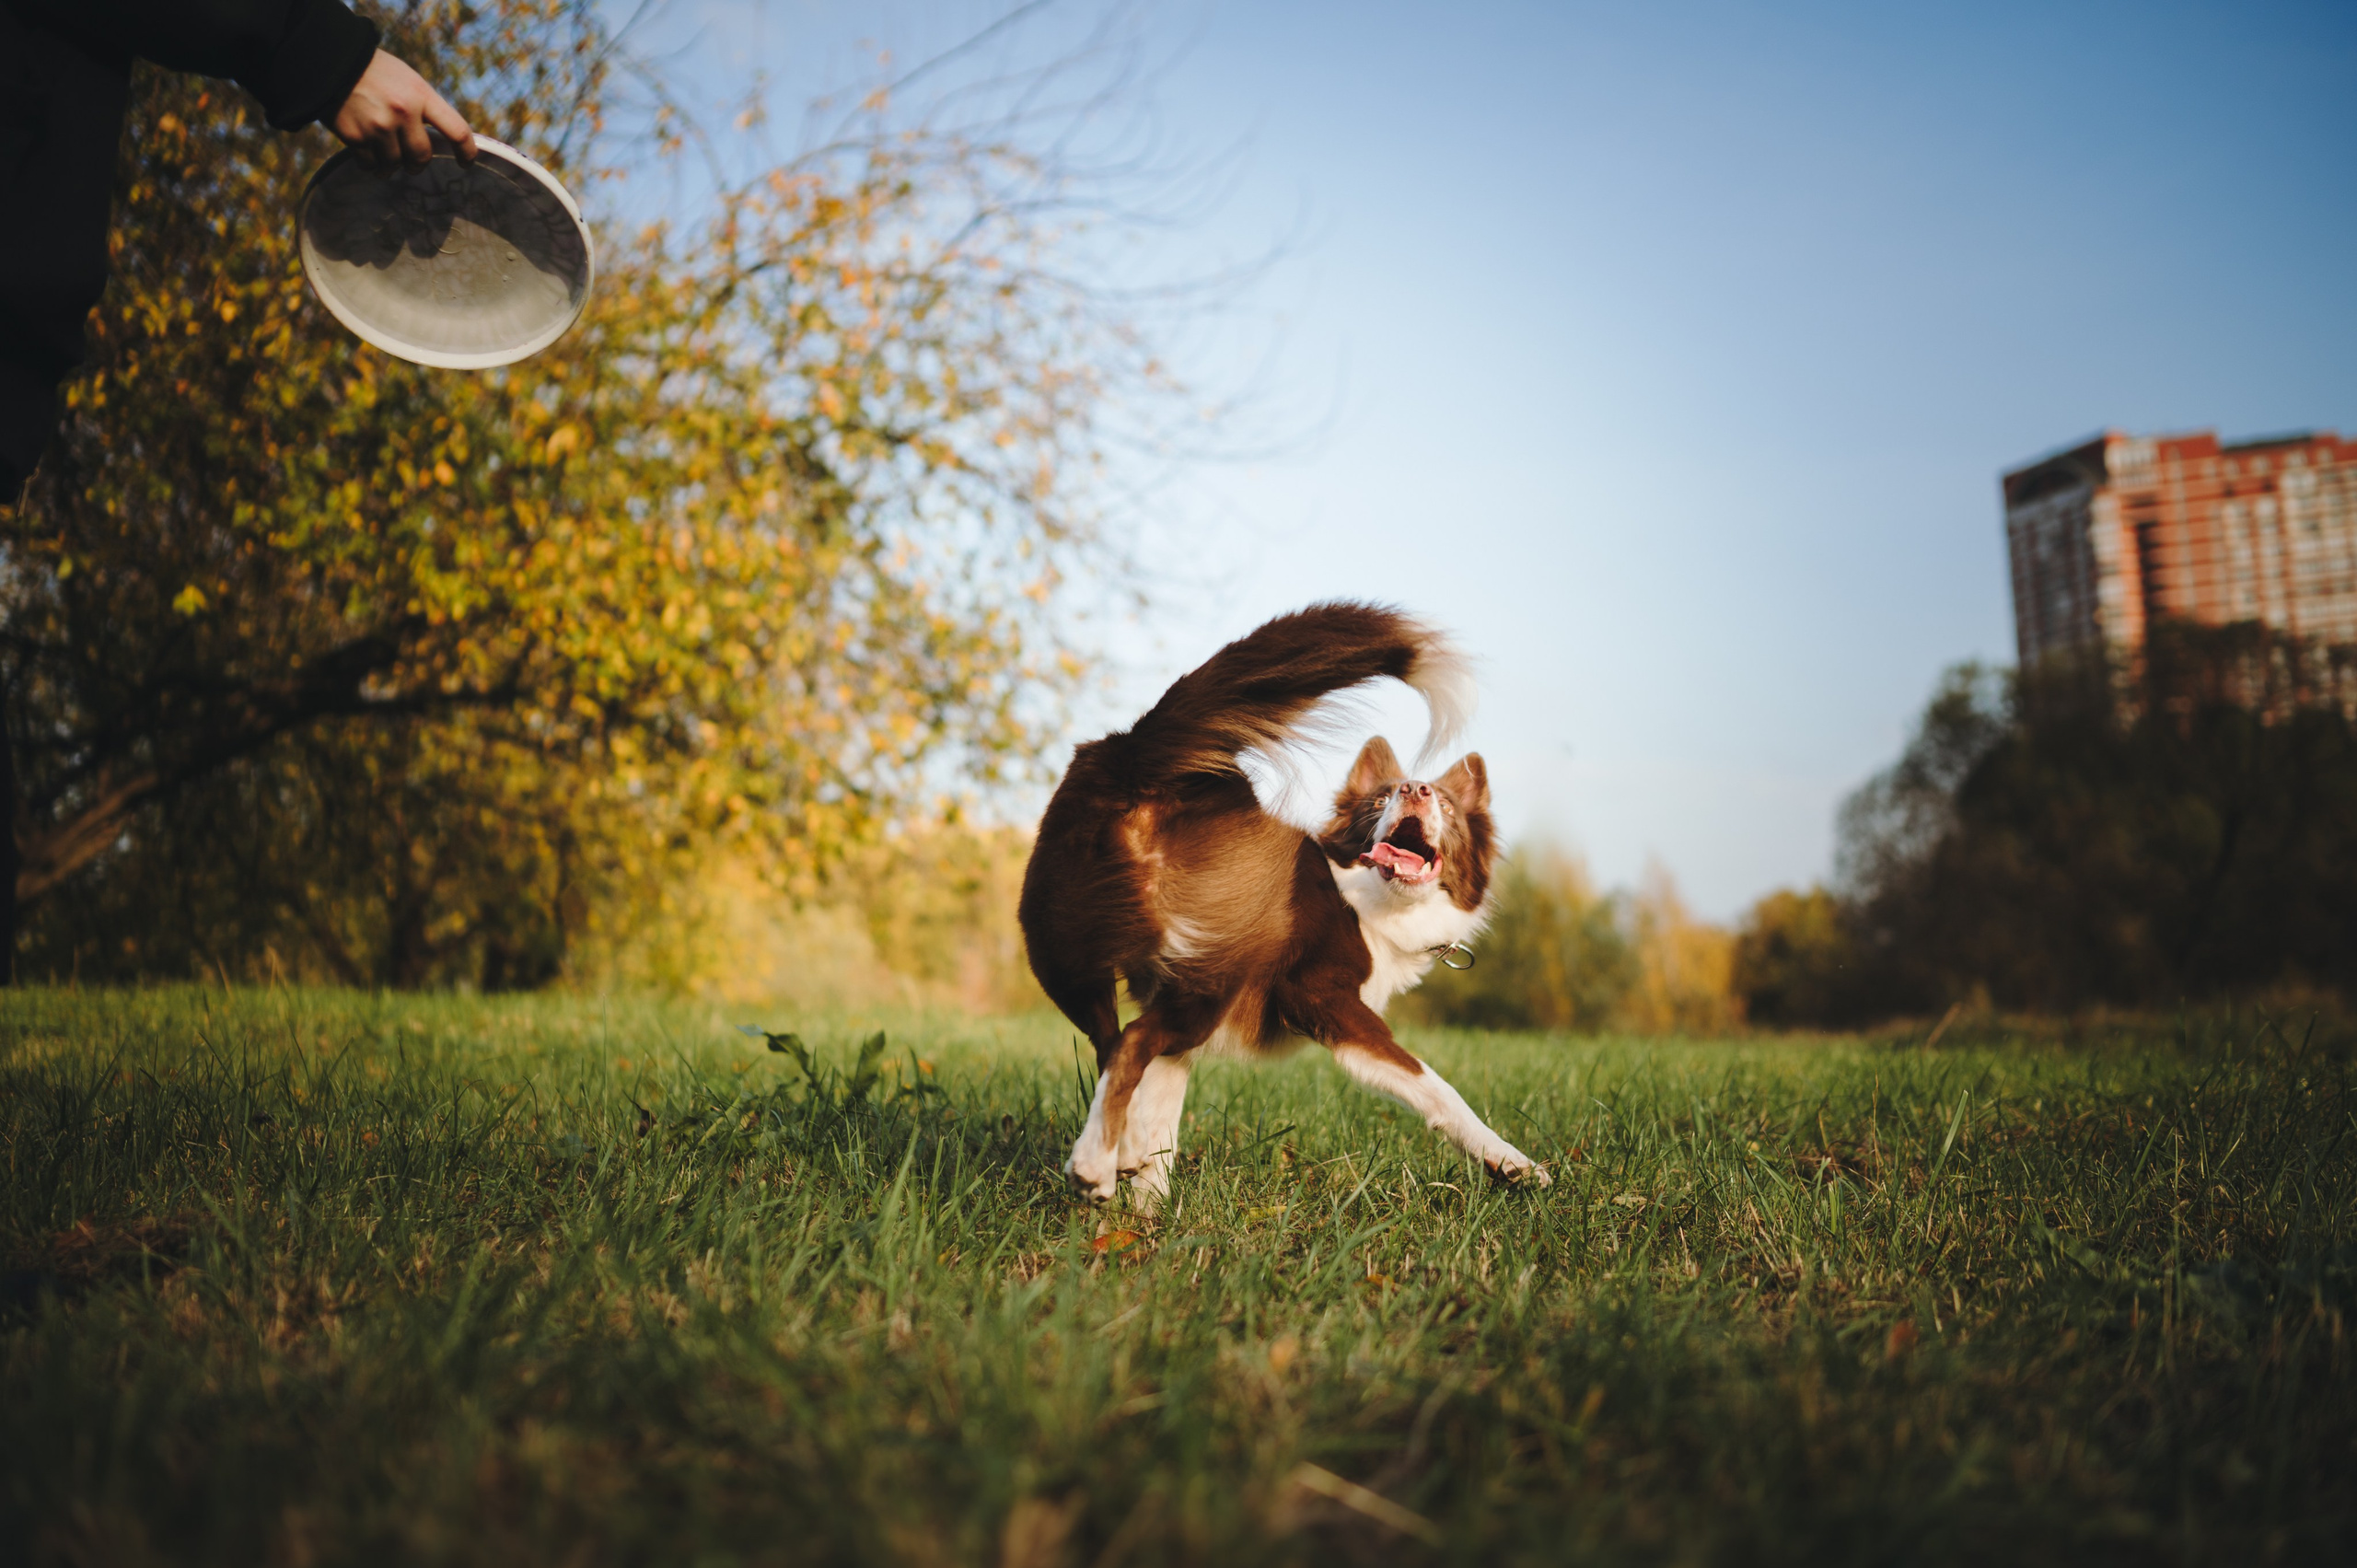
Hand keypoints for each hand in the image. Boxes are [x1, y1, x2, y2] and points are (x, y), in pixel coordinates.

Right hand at [330, 50, 476, 165]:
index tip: (467, 163)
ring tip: (387, 162)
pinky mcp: (354, 136)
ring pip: (394, 164)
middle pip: (422, 156)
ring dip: (392, 167)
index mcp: (421, 95)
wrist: (329, 60)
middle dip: (418, 164)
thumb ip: (424, 107)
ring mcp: (378, 126)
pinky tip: (369, 159)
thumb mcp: (408, 80)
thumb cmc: (374, 71)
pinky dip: (371, 166)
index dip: (467, 152)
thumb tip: (441, 137)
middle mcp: (403, 112)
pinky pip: (369, 164)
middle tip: (413, 165)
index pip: (457, 131)